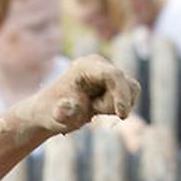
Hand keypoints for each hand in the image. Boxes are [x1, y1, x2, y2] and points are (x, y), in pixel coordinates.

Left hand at [17, 55, 139, 136]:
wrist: (49, 111)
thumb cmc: (52, 112)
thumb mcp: (57, 115)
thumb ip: (63, 113)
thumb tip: (62, 110)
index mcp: (86, 66)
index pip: (114, 75)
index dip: (122, 95)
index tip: (122, 116)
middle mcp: (100, 64)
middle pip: (126, 84)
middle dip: (114, 104)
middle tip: (92, 109)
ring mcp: (107, 72)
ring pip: (131, 89)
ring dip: (116, 105)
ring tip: (94, 107)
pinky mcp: (113, 82)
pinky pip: (129, 95)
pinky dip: (118, 106)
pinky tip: (98, 107)